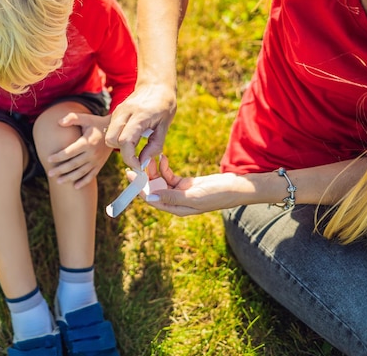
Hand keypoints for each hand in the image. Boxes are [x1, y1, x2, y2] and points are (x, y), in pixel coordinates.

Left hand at [46, 112, 112, 188]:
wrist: (115, 131)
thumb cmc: (96, 123)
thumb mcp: (86, 118)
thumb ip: (72, 118)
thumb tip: (59, 122)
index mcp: (87, 142)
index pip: (70, 152)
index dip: (59, 156)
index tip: (48, 159)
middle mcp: (92, 153)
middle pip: (74, 164)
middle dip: (61, 170)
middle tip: (50, 173)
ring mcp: (96, 161)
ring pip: (81, 172)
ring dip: (70, 178)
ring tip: (58, 181)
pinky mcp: (100, 165)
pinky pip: (91, 175)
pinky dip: (84, 182)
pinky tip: (75, 186)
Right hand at [105, 82, 176, 169]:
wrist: (156, 85)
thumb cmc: (164, 105)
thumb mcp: (165, 125)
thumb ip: (155, 145)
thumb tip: (143, 162)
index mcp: (140, 115)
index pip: (125, 141)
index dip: (130, 158)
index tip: (140, 165)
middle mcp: (125, 113)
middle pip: (111, 140)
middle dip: (123, 152)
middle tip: (137, 156)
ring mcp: (117, 112)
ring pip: (108, 137)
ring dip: (119, 146)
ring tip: (135, 145)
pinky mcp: (115, 114)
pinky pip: (111, 131)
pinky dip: (119, 139)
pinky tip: (132, 137)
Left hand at [127, 154, 244, 215]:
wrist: (234, 187)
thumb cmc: (217, 195)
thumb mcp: (193, 196)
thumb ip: (172, 197)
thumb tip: (151, 198)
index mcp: (176, 208)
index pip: (152, 200)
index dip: (140, 189)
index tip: (131, 177)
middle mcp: (175, 201)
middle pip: (153, 190)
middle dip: (144, 178)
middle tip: (135, 165)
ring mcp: (179, 192)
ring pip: (160, 181)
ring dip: (154, 170)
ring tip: (151, 158)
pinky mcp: (184, 183)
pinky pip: (169, 175)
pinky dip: (164, 167)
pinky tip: (163, 158)